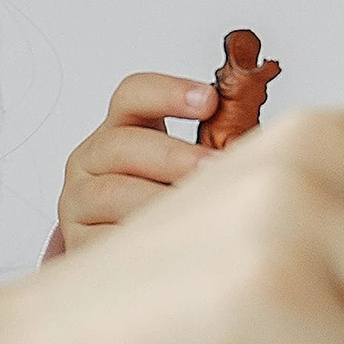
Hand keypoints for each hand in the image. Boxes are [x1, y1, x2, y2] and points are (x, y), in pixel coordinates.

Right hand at [57, 73, 218, 252]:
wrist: (128, 250)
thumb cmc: (166, 197)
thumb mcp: (186, 166)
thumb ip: (214, 147)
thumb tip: (264, 142)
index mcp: (121, 129)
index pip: (133, 95)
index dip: (169, 93)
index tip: (209, 100)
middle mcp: (92, 160)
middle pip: (121, 144)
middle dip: (173, 155)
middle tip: (213, 167)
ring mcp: (79, 201)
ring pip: (110, 193)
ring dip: (157, 198)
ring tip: (198, 208)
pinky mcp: (79, 240)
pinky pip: (106, 238)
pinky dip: (139, 238)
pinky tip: (172, 242)